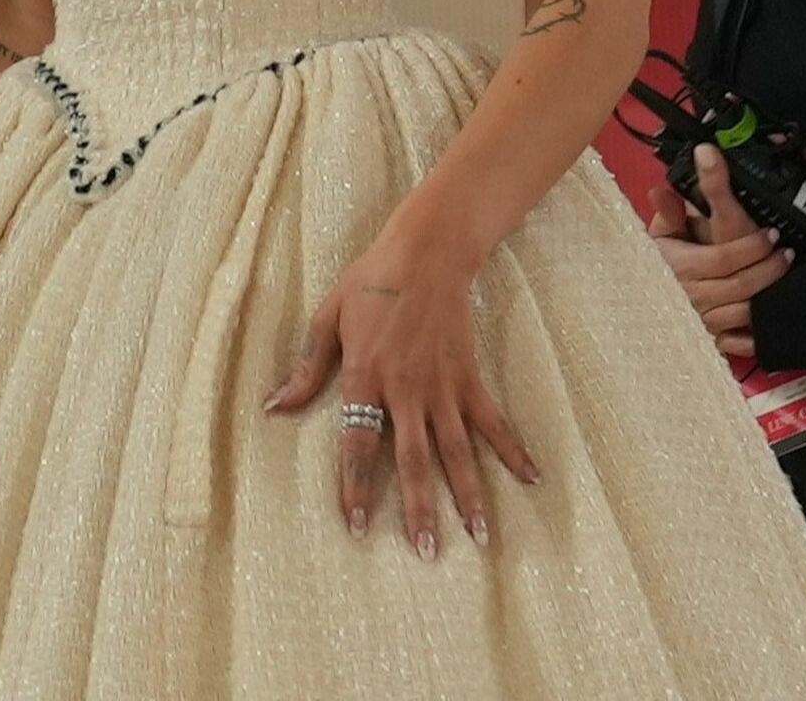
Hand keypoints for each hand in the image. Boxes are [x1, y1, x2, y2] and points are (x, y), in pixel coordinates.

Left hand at [261, 219, 539, 558]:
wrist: (425, 252)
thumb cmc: (370, 283)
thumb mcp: (327, 317)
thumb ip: (306, 369)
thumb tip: (274, 407)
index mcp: (365, 375)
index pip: (358, 443)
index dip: (356, 487)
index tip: (356, 527)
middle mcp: (406, 388)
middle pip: (414, 459)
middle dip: (420, 510)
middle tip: (426, 554)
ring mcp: (442, 384)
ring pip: (457, 450)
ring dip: (468, 494)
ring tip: (478, 537)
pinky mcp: (469, 374)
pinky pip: (492, 419)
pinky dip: (513, 449)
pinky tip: (531, 479)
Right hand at [646, 145, 793, 359]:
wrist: (638, 299)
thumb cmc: (655, 263)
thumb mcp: (658, 233)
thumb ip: (669, 211)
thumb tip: (661, 191)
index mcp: (680, 267)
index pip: (723, 258)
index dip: (751, 246)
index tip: (771, 235)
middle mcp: (691, 297)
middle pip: (741, 286)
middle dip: (769, 268)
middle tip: (787, 252)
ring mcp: (702, 321)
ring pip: (744, 313)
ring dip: (769, 294)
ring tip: (786, 275)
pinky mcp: (710, 340)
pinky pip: (739, 343)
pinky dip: (757, 333)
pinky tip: (770, 316)